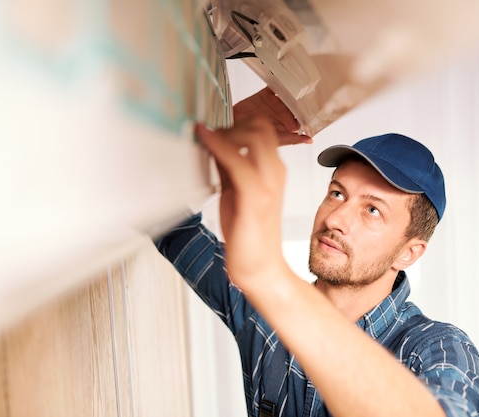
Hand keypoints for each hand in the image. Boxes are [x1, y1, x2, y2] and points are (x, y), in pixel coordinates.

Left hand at [196, 118, 288, 286]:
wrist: (260, 268)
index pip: (262, 129)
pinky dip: (217, 145)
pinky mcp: (255, 198)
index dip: (236, 122)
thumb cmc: (249, 234)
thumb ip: (229, 168)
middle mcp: (275, 173)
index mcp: (273, 171)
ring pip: (253, 135)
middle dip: (231, 123)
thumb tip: (212, 143)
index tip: (212, 129)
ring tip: (203, 140)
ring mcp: (268, 184)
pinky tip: (203, 141)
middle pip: (260, 125)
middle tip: (208, 136)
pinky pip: (237, 161)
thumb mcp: (236, 192)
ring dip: (224, 132)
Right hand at [233, 87, 312, 145]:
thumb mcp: (276, 140)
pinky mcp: (266, 95)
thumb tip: (309, 140)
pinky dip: (279, 80)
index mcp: (287, 125)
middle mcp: (282, 113)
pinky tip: (284, 77)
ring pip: (289, 93)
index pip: (303, 117)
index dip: (310, 112)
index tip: (317, 107)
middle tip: (312, 91)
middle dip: (304, 98)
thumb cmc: (253, 137)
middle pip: (297, 103)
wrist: (234, 128)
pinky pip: (275, 85)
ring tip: (300, 81)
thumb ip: (293, 140)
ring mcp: (275, 103)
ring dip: (294, 88)